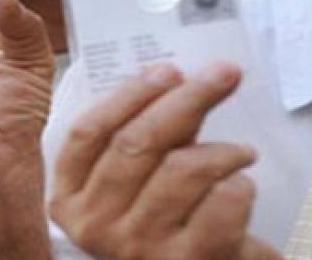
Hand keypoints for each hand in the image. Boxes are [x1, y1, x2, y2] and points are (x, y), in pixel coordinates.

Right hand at [49, 64, 281, 259]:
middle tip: (223, 74)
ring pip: (183, 168)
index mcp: (70, 200)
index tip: (167, 69)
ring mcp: (137, 247)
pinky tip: (241, 187)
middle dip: (186, 99)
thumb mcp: (134, 187)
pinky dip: (240, 185)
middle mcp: (95, 226)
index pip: (88, 133)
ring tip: (242, 152)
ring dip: (223, 150)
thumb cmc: (167, 227)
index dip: (129, 94)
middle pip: (137, 142)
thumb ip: (140, 141)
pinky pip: (221, 201)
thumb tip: (174, 79)